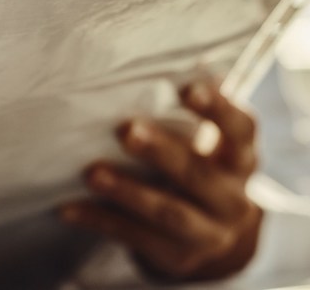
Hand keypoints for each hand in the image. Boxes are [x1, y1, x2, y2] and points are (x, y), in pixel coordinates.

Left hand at [60, 81, 262, 281]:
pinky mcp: (176, 257)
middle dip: (162, 152)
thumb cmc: (202, 166)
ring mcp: (207, 233)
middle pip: (198, 174)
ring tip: (92, 172)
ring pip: (168, 212)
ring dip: (127, 191)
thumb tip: (157, 52)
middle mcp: (232, 198)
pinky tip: (68, 208)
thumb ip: (192, 111)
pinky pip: (135, 238)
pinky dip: (100, 220)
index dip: (217, 109)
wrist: (220, 240)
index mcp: (241, 157)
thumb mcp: (210, 142)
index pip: (240, 130)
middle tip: (127, 129)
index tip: (189, 88)